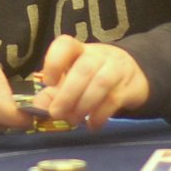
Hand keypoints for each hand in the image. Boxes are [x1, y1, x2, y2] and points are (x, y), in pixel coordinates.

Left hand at [33, 35, 148, 131]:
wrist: (132, 72)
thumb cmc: (93, 76)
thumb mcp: (71, 79)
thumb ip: (52, 94)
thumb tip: (38, 108)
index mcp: (78, 50)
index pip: (66, 45)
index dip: (54, 62)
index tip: (48, 82)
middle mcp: (98, 55)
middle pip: (84, 69)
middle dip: (67, 94)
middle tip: (57, 113)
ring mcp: (116, 68)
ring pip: (101, 83)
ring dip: (83, 105)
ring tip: (74, 120)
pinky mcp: (130, 86)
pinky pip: (114, 99)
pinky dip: (100, 115)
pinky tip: (92, 125)